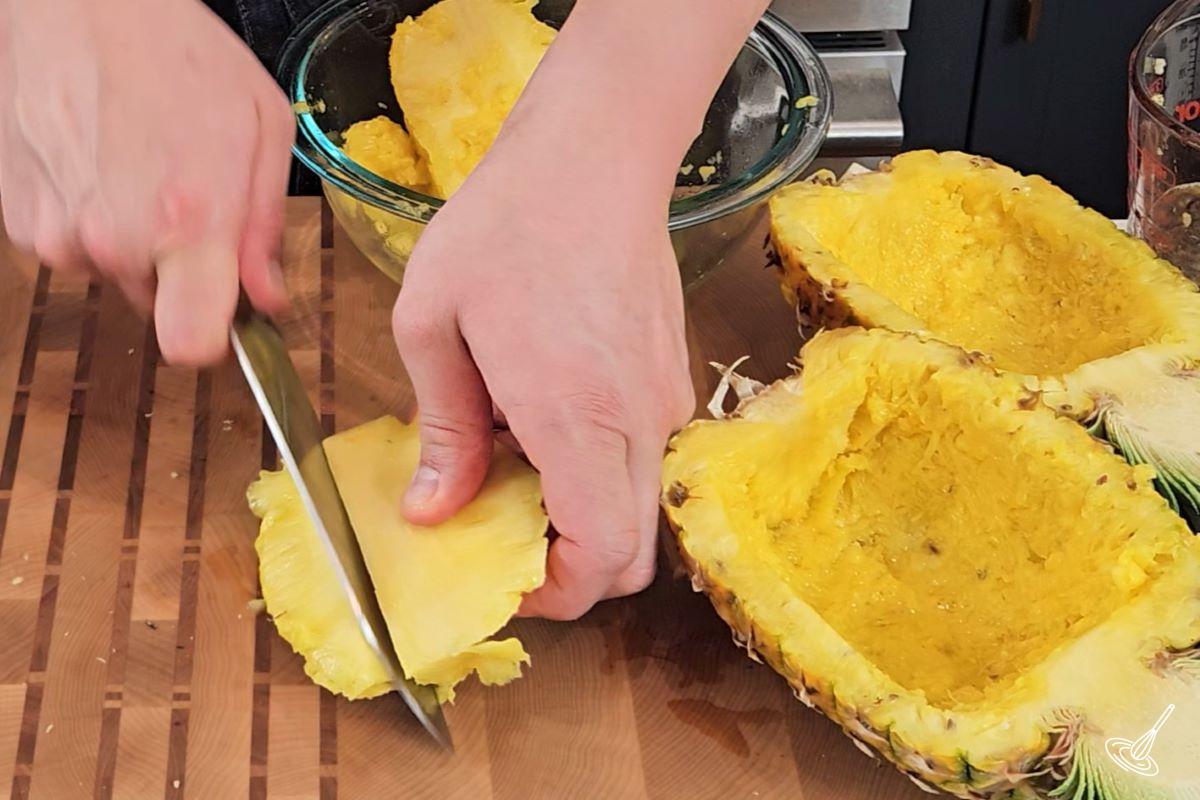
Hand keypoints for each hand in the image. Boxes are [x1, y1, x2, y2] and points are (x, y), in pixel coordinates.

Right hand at [0, 0, 293, 363]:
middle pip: (162, 308)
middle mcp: (116, 242)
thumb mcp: (261, 131)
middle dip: (183, 271)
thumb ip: (266, 228)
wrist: (79, 5)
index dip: (215, 338)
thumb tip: (266, 299)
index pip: (191, 344)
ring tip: (142, 169)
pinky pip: (74, 248)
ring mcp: (59, 235)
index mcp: (188, 224)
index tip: (227, 315)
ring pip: (118, 275)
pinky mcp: (21, 223)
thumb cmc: (180, 55)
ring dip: (135, 242)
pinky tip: (102, 164)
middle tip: (189, 200)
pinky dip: (91, 221)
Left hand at [393, 148, 693, 619]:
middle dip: (568, 567)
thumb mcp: (434, 324)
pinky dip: (595, 467)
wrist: (592, 157)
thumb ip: (442, 430)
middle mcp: (638, 421)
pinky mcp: (669, 378)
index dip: (555, 594)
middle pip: (632, 553)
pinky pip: (640, 457)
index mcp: (576, 417)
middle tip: (502, 533)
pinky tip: (541, 412)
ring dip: (578, 513)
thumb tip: (433, 511)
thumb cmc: (506, 226)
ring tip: (512, 459)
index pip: (600, 556)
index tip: (502, 578)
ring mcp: (665, 400)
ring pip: (637, 506)